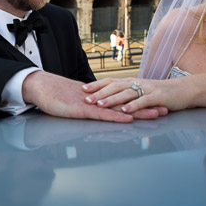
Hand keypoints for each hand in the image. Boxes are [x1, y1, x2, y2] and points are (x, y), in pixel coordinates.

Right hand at [22, 71, 164, 122]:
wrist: (40, 87)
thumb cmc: (55, 95)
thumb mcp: (76, 102)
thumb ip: (89, 104)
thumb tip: (98, 109)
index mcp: (99, 96)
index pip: (124, 99)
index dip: (140, 101)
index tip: (155, 104)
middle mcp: (99, 98)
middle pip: (127, 102)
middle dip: (147, 105)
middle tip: (165, 108)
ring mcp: (92, 103)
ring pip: (120, 107)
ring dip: (139, 111)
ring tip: (156, 114)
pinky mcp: (82, 109)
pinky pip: (103, 114)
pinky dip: (117, 117)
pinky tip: (129, 119)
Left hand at [82, 77, 182, 113]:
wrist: (184, 90)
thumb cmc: (161, 94)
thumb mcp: (142, 91)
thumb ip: (128, 94)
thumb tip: (110, 98)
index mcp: (132, 82)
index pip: (111, 81)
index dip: (97, 85)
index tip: (83, 89)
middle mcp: (137, 83)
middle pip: (115, 86)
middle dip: (99, 93)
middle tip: (86, 99)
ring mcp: (147, 89)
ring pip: (127, 93)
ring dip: (112, 99)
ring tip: (100, 104)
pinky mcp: (158, 97)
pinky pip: (144, 101)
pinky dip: (133, 106)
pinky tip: (125, 111)